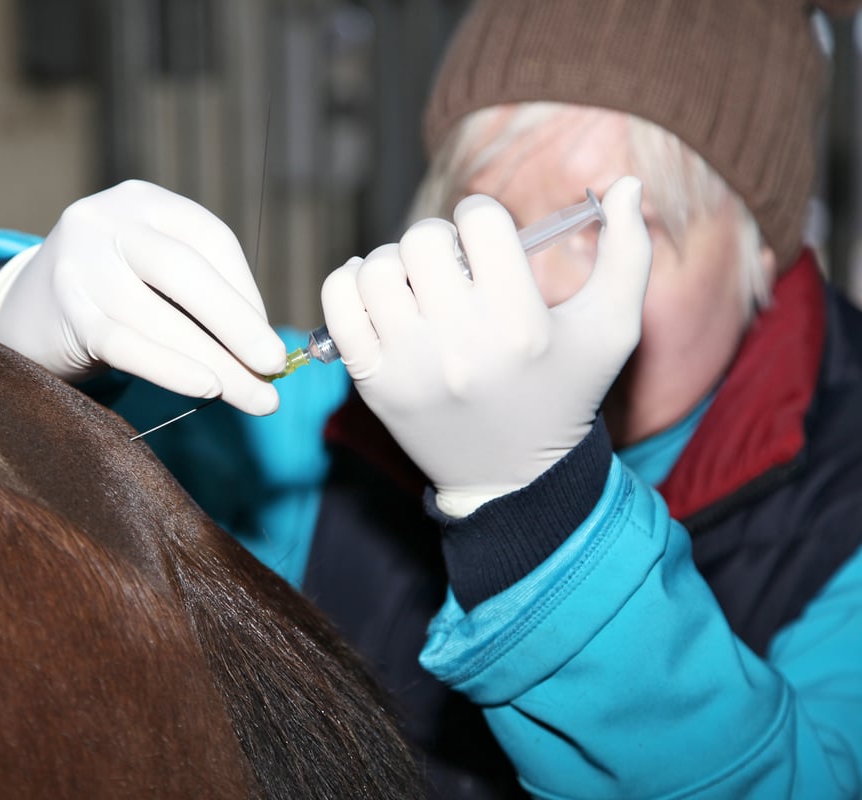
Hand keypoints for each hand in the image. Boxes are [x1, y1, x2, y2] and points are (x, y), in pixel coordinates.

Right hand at [0, 180, 286, 414]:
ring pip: (158, 315)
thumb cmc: (110, 294)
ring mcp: (79, 263)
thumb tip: (268, 349)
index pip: (210, 239)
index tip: (271, 341)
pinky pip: (126, 343)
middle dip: (238, 324)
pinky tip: (206, 389)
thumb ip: (202, 293)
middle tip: (276, 367)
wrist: (23, 312)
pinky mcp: (64, 310)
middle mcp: (106, 220)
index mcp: (141, 202)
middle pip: (185, 271)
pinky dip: (171, 368)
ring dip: (215, 362)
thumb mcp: (152, 271)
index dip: (247, 292)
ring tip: (253, 397)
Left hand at [321, 177, 650, 516]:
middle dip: (439, 240)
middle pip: (421, 239)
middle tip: (453, 265)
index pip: (478, 220)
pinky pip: (337, 304)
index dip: (482, 219)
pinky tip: (378, 295)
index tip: (488, 245)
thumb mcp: (613, 329)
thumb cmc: (566, 393)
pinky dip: (349, 285)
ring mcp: (410, 365)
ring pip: (376, 268)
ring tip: (418, 284)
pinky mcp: (373, 383)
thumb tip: (629, 182)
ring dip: (395, 264)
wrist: (515, 478)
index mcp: (520, 323)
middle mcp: (460, 344)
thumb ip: (630, 253)